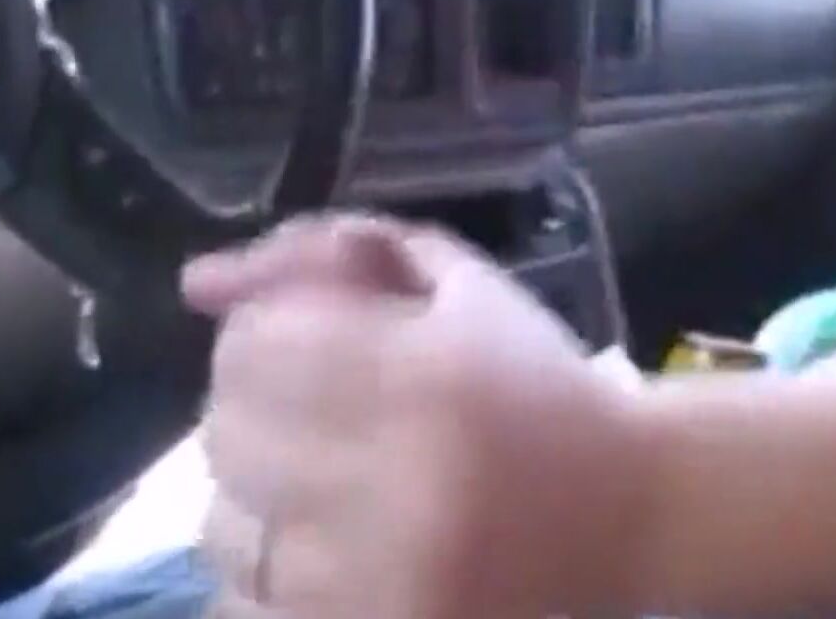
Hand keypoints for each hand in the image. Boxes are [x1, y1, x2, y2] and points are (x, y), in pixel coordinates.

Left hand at [182, 214, 648, 617]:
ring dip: (257, 503)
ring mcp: (382, 583)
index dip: (263, 343)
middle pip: (224, 437)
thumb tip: (198, 282)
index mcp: (425, 375)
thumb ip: (328, 252)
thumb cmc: (536, 382)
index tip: (306, 354)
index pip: (247, 349)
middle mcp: (399, 483)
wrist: (637, 513)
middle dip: (257, 418)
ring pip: (224, 530)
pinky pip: (245, 608)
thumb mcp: (454, 284)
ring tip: (323, 495)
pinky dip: (265, 581)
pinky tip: (324, 556)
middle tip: (315, 423)